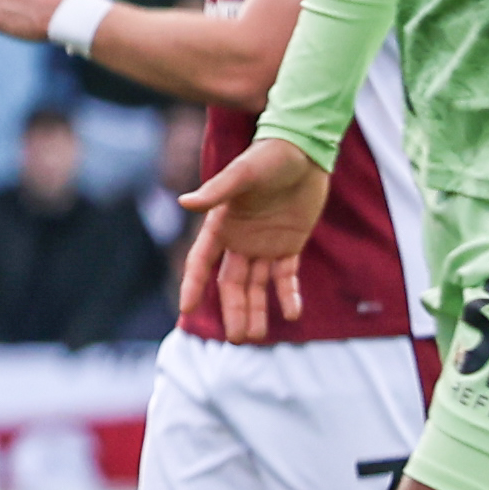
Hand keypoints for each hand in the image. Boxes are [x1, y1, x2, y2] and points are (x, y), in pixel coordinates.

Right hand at [180, 135, 329, 339]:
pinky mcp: (289, 246)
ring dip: (256, 310)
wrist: (304, 151)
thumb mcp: (242, 174)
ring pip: (256, 286)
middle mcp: (239, 241)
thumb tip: (184, 202)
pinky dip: (288, 295)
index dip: (193, 285)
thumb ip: (216, 190)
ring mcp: (264, 245)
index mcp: (221, 225)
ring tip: (256, 336)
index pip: (202, 262)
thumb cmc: (268, 157)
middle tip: (236, 338)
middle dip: (233, 311)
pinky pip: (286, 276)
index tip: (186, 309)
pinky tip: (292, 314)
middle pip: (231, 283)